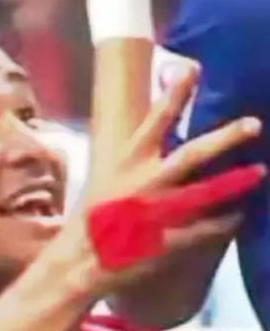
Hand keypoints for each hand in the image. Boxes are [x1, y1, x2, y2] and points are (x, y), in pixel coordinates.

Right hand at [80, 67, 264, 294]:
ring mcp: (156, 212)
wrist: (79, 261)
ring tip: (261, 170)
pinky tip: (241, 215)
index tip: (193, 69)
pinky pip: (204, 230)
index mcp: (127, 160)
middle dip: (224, 138)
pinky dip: (224, 222)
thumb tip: (158, 137)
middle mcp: (143, 181)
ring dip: (235, 181)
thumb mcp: (109, 176)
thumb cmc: (93, 217)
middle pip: (190, 154)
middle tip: (254, 123)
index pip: (154, 120)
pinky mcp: (165, 241)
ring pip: (204, 192)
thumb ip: (136, 157)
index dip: (175, 94)